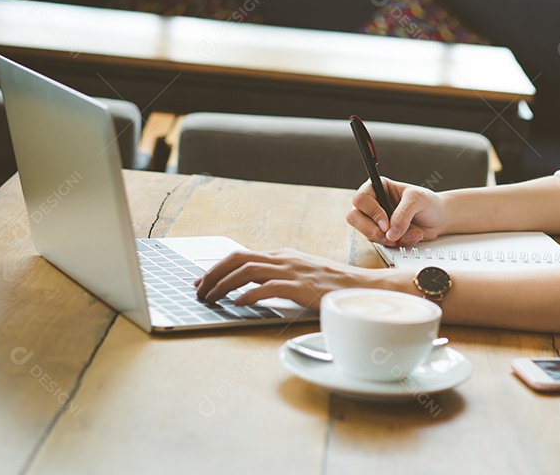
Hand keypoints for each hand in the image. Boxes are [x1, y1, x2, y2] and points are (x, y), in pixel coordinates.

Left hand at [193, 248, 366, 307]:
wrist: (360, 287)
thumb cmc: (331, 285)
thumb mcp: (301, 274)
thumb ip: (279, 276)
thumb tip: (251, 286)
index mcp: (282, 256)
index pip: (241, 255)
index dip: (217, 268)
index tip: (202, 281)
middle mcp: (284, 259)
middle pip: (238, 258)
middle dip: (213, 274)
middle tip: (199, 291)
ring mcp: (292, 271)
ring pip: (247, 270)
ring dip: (224, 284)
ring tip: (211, 298)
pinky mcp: (301, 287)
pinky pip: (269, 288)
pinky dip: (249, 295)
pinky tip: (238, 304)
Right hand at [347, 178, 445, 246]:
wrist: (438, 217)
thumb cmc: (427, 202)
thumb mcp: (417, 199)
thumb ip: (403, 213)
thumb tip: (391, 232)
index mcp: (377, 187)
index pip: (360, 198)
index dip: (371, 212)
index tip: (386, 222)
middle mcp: (373, 203)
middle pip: (354, 217)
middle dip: (372, 229)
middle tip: (390, 234)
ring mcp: (376, 221)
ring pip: (366, 233)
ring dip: (388, 238)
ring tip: (408, 233)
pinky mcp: (382, 235)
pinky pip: (381, 243)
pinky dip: (398, 243)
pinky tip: (411, 236)